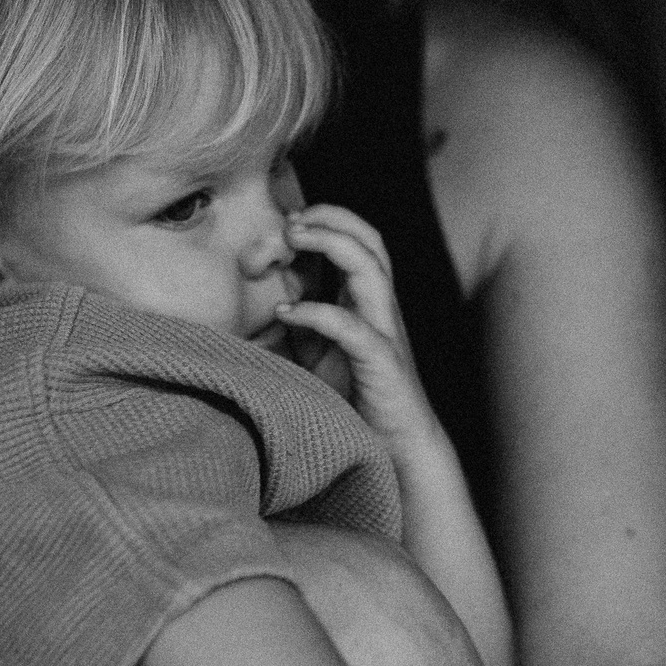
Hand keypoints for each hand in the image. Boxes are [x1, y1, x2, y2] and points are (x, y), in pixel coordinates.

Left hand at [277, 205, 444, 454]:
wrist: (396, 447)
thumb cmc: (356, 398)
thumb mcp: (319, 351)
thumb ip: (301, 320)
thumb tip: (269, 289)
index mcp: (368, 301)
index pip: (359, 241)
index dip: (328, 219)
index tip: (289, 219)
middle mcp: (380, 308)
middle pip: (371, 240)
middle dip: (332, 218)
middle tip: (290, 220)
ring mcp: (385, 331)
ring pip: (370, 268)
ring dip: (331, 244)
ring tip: (292, 240)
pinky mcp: (382, 361)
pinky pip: (351, 327)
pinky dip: (316, 312)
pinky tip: (285, 313)